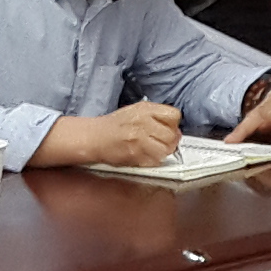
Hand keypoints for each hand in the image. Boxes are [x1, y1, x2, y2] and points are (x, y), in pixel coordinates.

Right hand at [38, 101, 184, 168]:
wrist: (95, 137)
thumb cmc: (115, 125)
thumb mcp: (136, 111)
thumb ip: (156, 116)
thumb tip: (175, 128)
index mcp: (145, 109)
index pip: (174, 115)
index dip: (173, 125)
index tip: (168, 128)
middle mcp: (144, 122)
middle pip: (172, 135)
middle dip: (170, 141)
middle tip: (162, 142)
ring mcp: (140, 139)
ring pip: (166, 150)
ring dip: (163, 152)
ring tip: (153, 150)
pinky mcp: (135, 155)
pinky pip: (155, 161)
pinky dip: (153, 160)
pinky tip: (145, 155)